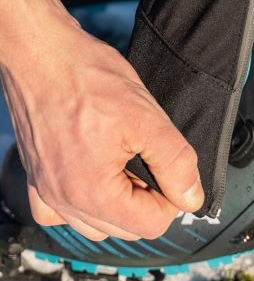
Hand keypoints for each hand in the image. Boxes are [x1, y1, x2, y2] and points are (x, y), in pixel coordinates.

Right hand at [0, 0, 203, 241]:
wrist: (42, 51)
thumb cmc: (86, 77)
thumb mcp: (147, 117)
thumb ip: (175, 162)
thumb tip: (191, 197)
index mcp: (93, 192)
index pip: (151, 225)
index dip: (172, 198)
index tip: (172, 169)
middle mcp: (64, 200)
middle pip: (124, 229)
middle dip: (146, 200)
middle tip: (149, 158)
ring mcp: (46, 190)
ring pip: (94, 224)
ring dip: (118, 203)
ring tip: (126, 162)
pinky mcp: (35, 175)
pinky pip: (61, 211)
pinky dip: (82, 202)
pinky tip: (94, 175)